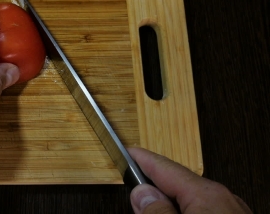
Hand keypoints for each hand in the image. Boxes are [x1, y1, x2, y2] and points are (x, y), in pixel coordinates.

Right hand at [128, 147, 251, 213]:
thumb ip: (158, 212)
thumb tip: (141, 194)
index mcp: (207, 195)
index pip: (164, 167)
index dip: (141, 159)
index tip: (126, 152)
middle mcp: (223, 198)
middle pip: (178, 180)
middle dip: (154, 179)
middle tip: (132, 176)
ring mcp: (232, 210)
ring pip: (192, 196)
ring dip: (170, 196)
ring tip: (152, 200)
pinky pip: (204, 207)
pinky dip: (185, 206)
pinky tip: (179, 211)